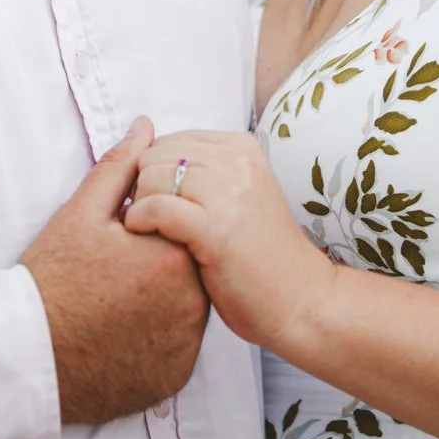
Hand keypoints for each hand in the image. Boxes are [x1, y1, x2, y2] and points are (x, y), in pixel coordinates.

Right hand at [20, 117, 211, 424]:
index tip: (120, 243)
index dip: (151, 229)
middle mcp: (193, 303)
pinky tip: (121, 334)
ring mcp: (186, 345)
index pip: (186, 226)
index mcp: (175, 255)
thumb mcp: (80, 214)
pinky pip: (179, 348)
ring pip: (189, 308)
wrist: (26, 358)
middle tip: (116, 274)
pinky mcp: (176, 377)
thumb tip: (146, 125)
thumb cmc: (50, 281)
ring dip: (165, 301)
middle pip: (192, 267)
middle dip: (162, 264)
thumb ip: (121, 166)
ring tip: (117, 303)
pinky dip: (160, 340)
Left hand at [124, 131, 338, 353]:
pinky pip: (155, 208)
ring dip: (138, 205)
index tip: (156, 201)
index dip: (152, 171)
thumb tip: (143, 157)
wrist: (300, 299)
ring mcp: (228, 192)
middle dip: (141, 186)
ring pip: (151, 177)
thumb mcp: (238, 195)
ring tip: (147, 229)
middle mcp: (236, 161)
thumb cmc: (260, 254)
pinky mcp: (215, 228)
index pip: (169, 139)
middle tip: (148, 218)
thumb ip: (202, 171)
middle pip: (155, 155)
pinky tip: (144, 237)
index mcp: (241, 147)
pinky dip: (139, 221)